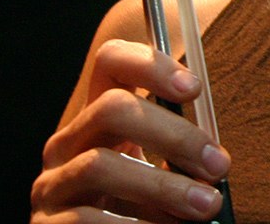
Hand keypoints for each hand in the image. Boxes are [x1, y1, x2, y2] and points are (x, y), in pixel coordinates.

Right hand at [30, 38, 229, 222]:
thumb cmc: (138, 207)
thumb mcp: (158, 172)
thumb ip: (179, 156)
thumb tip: (218, 161)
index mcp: (98, 118)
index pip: (111, 62)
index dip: (150, 65)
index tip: (194, 89)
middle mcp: (66, 144)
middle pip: (111, 108)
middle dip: (172, 134)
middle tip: (217, 164)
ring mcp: (51, 184)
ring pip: (98, 166)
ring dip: (160, 186)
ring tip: (205, 205)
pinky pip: (84, 220)